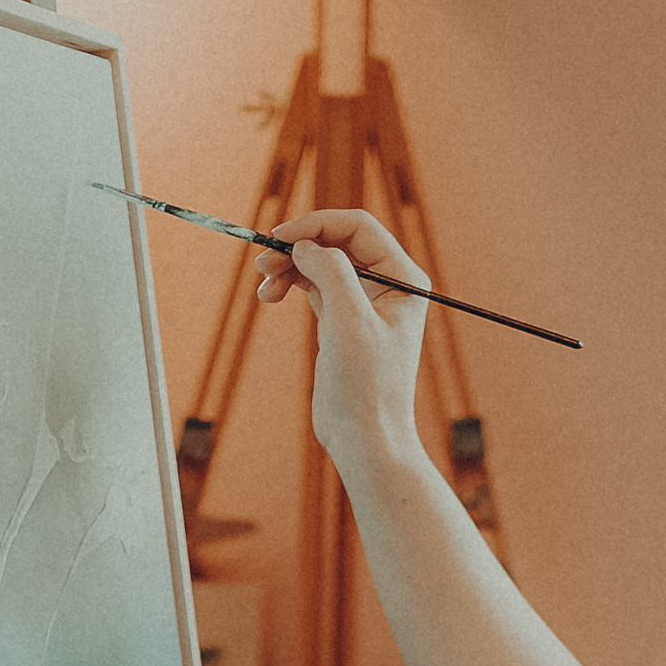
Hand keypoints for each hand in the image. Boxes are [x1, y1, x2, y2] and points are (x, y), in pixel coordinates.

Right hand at [255, 205, 430, 465]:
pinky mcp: (341, 321)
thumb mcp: (348, 320)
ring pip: (320, 263)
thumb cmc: (367, 385)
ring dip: (288, 267)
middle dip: (298, 247)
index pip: (356, 227)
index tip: (280, 238)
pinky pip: (313, 286)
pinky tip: (269, 296)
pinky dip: (290, 285)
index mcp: (403, 277)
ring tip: (263, 287)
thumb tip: (303, 245)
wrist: (366, 439)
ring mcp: (363, 302)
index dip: (316, 225)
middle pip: (335, 242)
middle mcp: (387, 284)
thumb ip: (330, 271)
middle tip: (262, 263)